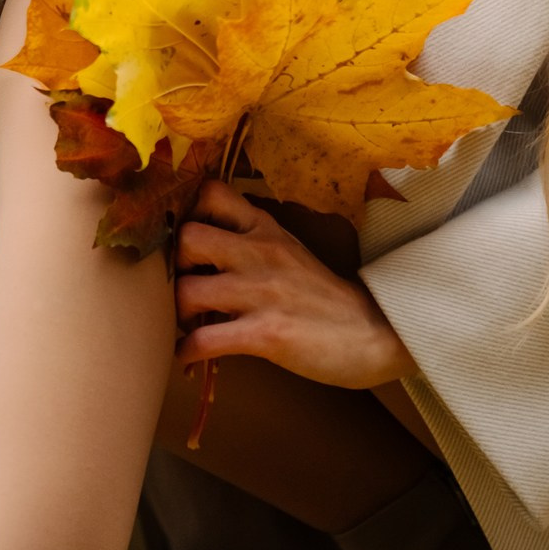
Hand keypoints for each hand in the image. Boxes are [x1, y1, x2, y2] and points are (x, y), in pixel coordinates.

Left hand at [173, 181, 417, 390]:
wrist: (372, 333)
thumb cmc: (324, 296)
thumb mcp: (289, 251)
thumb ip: (252, 241)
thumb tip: (204, 246)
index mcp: (265, 228)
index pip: (211, 193)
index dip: (189, 214)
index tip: (189, 241)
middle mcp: (260, 252)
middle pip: (188, 238)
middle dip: (175, 265)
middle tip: (186, 284)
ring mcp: (261, 293)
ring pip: (187, 292)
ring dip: (178, 314)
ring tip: (189, 324)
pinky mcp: (264, 333)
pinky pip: (204, 341)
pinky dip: (188, 352)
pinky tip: (192, 356)